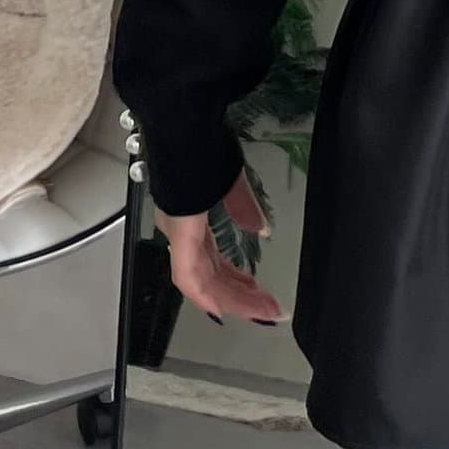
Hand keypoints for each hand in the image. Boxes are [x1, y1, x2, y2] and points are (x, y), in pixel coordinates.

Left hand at [155, 168, 284, 324]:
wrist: (184, 137)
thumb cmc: (205, 154)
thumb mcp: (232, 186)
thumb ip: (245, 209)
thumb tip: (260, 229)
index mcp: (193, 223)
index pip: (215, 262)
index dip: (236, 280)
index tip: (259, 291)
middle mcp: (184, 237)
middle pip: (213, 277)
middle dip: (243, 296)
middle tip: (269, 309)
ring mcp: (180, 240)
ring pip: (204, 283)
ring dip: (234, 299)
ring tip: (262, 310)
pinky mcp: (179, 240)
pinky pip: (190, 277)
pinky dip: (206, 295)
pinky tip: (223, 308)